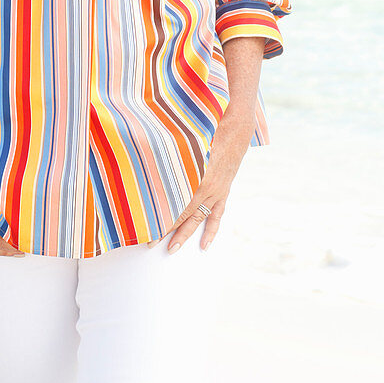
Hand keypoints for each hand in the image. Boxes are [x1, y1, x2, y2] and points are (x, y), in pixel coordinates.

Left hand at [153, 115, 253, 252]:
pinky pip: (216, 216)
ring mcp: (217, 193)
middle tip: (151, 243)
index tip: (148, 225)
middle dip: (167, 230)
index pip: (176, 202)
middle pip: (184, 214)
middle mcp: (206, 189)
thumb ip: (170, 155)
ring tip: (172, 249)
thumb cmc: (208, 133)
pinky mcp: (223, 193)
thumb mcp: (186, 143)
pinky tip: (205, 245)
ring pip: (198, 218)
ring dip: (185, 234)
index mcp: (196, 176)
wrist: (235, 133)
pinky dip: (210, 231)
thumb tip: (148, 158)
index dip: (163, 215)